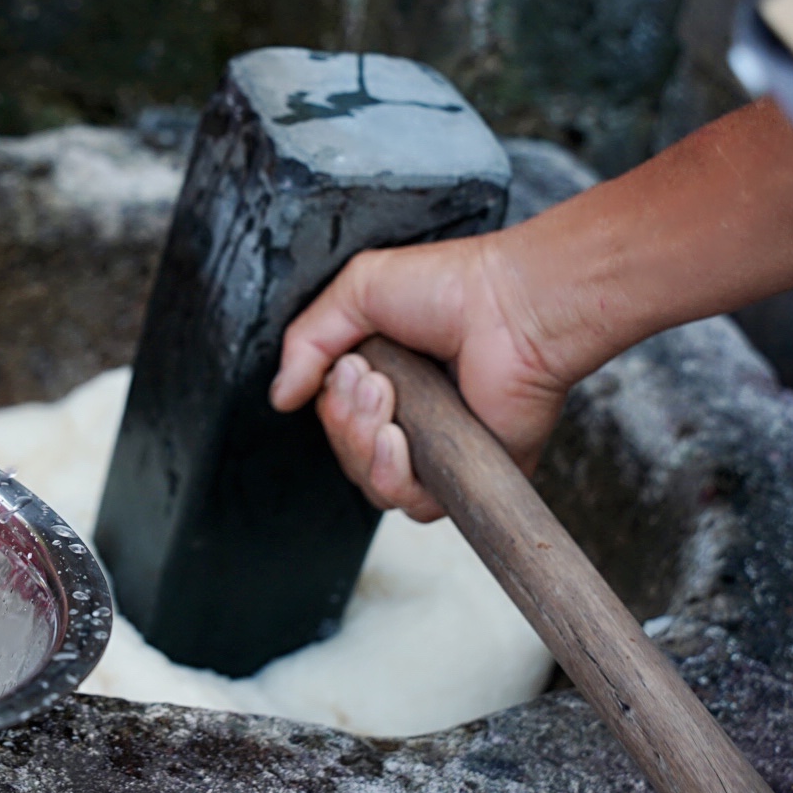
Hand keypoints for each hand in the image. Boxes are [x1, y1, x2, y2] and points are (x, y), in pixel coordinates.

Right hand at [270, 234, 575, 521]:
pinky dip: (392, 477)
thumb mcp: (356, 290)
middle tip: (375, 380)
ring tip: (388, 402)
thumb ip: (306, 342)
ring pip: (372, 484)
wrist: (512, 308)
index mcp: (387, 377)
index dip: (331, 403)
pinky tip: (397, 439)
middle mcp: (411, 417)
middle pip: (347, 454)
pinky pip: (411, 505)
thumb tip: (280, 397)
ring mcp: (438, 450)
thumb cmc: (452, 287)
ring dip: (362, 446)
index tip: (351, 367)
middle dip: (344, 421)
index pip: (334, 418)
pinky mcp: (465, 474)